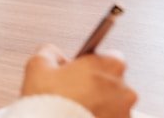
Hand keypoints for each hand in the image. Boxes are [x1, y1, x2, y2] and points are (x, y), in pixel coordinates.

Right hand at [21, 44, 136, 117]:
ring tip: (76, 110)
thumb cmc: (49, 99)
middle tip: (73, 93)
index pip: (109, 57)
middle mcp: (124, 87)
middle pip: (112, 82)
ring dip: (100, 105)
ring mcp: (125, 111)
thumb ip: (50, 52)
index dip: (91, 65)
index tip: (78, 73)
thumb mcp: (38, 65)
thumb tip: (53, 54)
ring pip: (114, 104)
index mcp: (109, 64)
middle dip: (97, 86)